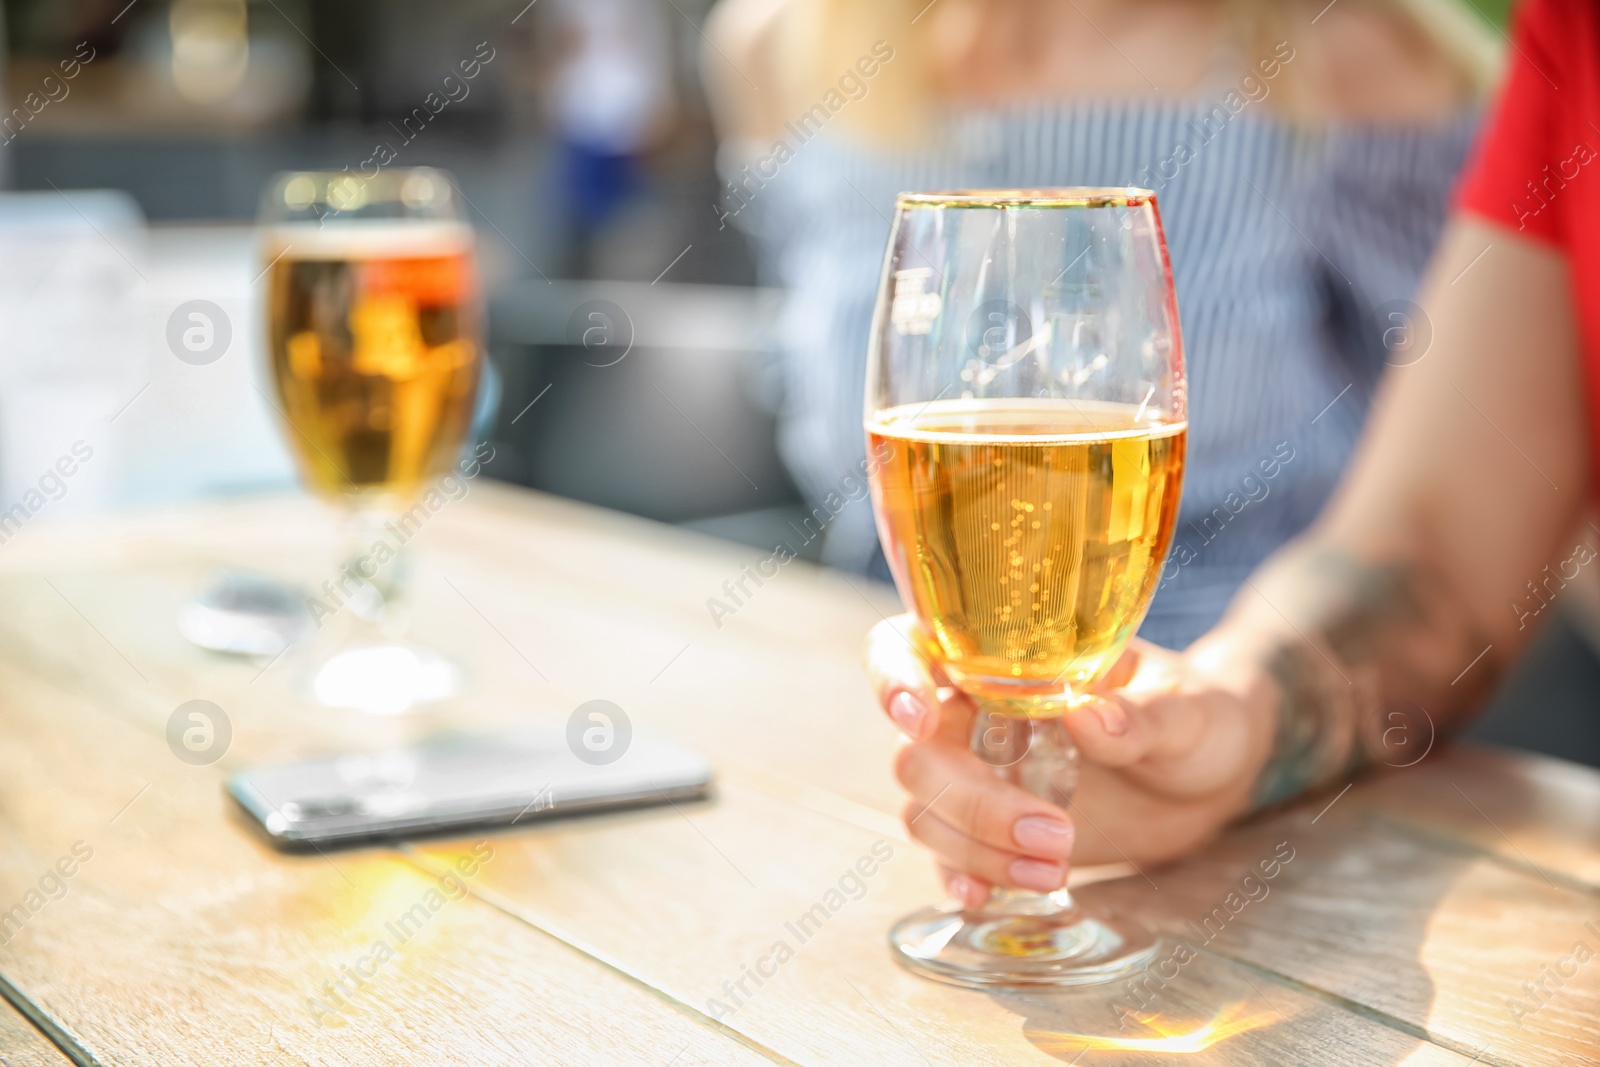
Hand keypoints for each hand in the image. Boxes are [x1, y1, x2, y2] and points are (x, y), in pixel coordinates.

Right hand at [866, 614, 1276, 905]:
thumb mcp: (1187, 710)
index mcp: (1006, 658)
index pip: (910, 646)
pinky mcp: (993, 831)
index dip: (895, 676)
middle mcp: (976, 713)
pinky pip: (947, 855)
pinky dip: (960, 876)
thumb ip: (1141, 714)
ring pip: (926, 808)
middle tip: (1053, 832)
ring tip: (1056, 870)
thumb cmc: (1197, 717)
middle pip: (918, 752)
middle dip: (971, 799)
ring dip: (976, 847)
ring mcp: (980, 774)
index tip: (921, 716)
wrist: (1212, 780)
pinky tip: (984, 899)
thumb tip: (1088, 714)